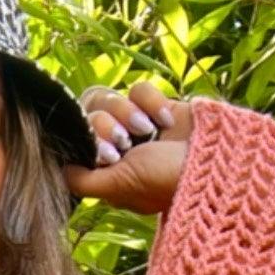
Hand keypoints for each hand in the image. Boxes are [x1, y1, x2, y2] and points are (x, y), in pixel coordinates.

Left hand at [65, 81, 193, 216]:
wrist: (214, 162)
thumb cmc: (164, 182)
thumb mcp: (118, 186)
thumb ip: (84, 181)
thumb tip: (59, 169)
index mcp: (104, 169)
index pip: (78, 137)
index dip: (92, 136)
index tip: (111, 154)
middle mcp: (117, 147)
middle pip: (90, 112)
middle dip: (110, 124)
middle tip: (129, 142)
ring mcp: (136, 125)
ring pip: (111, 97)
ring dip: (130, 111)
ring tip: (150, 131)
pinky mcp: (156, 106)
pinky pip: (137, 88)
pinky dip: (151, 101)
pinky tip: (165, 120)